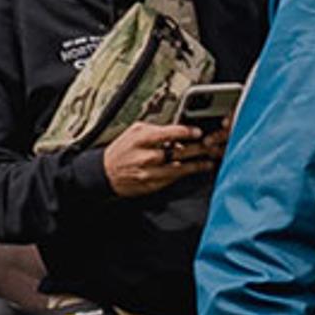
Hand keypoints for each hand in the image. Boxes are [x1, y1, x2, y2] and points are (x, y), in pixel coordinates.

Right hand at [100, 121, 214, 197]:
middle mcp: (147, 156)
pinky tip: (193, 169)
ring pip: (180, 168)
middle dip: (198, 148)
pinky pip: (172, 179)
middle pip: (180, 152)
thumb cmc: (121, 150)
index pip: (171, 133)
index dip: (188, 132)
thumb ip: (155, 128)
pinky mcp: (151, 185)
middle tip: (210, 146)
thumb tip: (175, 131)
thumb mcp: (134, 131)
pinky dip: (184, 174)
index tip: (198, 132)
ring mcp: (149, 172)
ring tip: (208, 161)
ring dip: (197, 165)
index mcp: (142, 139)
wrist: (105, 173)